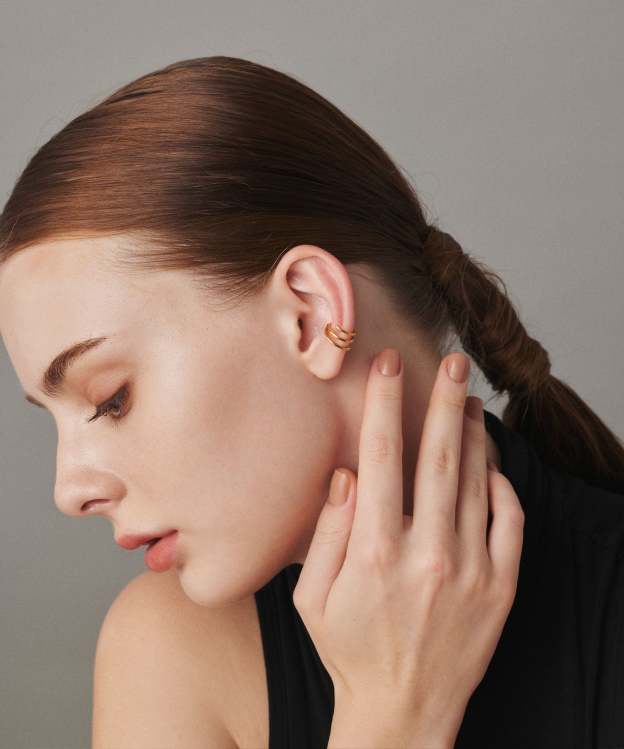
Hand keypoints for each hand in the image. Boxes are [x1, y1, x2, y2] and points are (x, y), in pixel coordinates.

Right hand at [292, 349, 524, 743]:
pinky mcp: (501, 587)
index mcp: (374, 552)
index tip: (388, 366)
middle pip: (438, 458)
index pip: (380, 458)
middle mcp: (426, 555)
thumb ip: (330, 532)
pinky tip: (488, 464)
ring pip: (475, 482)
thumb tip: (347, 475)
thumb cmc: (350, 650)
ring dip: (472, 434)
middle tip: (454, 361)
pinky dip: (500, 484)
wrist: (404, 711)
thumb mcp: (314, 598)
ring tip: (469, 400)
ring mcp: (470, 570)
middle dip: (444, 401)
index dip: (383, 404)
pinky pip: (509, 520)